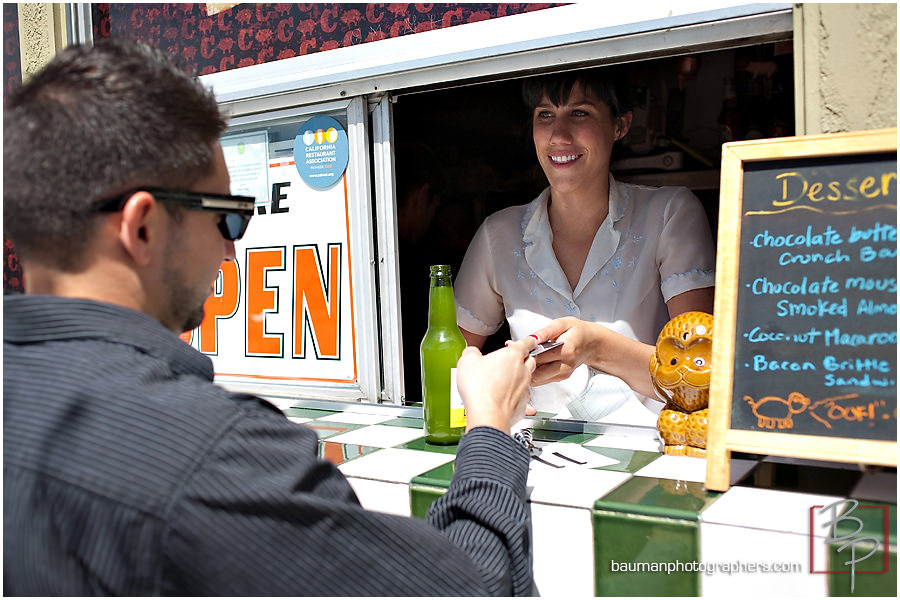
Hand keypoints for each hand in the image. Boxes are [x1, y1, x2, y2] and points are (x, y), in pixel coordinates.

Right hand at [456, 337, 536, 432]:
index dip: (529, 340)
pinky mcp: (523, 405)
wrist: (487, 416)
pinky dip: (517, 397)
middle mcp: (523, 371)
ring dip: (519, 378)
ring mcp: (525, 388)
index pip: (526, 343)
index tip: (532, 340)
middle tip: (513, 360)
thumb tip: (471, 352)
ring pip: (527, 379)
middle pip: (530, 360)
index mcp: (512, 356)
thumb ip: (471, 352)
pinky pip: (524, 398)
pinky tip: (505, 399)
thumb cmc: (480, 389)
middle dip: (523, 359)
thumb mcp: (467, 362)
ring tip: (505, 381)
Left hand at [527, 316, 657, 396]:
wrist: (593, 343)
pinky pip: (542, 380)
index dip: (525, 353)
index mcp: (566, 350)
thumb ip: (546, 331)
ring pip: (538, 379)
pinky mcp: (561, 378)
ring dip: (527, 370)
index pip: (540, 356)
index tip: (515, 348)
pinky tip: (532, 363)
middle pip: (537, 371)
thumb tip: (532, 338)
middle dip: (524, 364)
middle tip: (516, 355)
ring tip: (523, 358)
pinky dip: (534, 373)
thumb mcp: (563, 323)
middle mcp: (565, 365)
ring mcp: (564, 374)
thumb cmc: (577, 331)